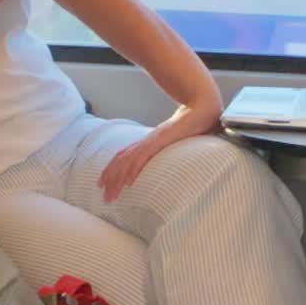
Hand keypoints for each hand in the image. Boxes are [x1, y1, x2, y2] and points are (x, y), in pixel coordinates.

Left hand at [98, 100, 221, 202]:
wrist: (202, 108)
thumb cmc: (193, 126)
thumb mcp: (177, 144)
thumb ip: (169, 153)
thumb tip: (168, 166)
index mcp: (148, 143)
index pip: (124, 156)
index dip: (111, 170)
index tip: (103, 184)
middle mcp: (146, 142)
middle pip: (121, 160)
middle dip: (110, 178)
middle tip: (104, 196)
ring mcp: (152, 141)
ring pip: (127, 161)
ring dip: (117, 179)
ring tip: (111, 194)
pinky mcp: (161, 140)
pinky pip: (143, 157)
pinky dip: (133, 170)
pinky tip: (128, 182)